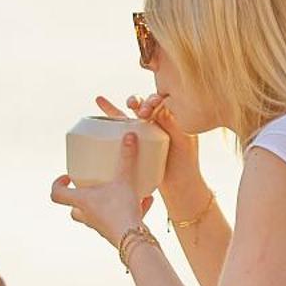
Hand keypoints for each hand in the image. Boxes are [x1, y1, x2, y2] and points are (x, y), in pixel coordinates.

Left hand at [52, 129, 155, 247]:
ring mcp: (100, 226)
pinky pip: (119, 219)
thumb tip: (129, 136)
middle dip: (80, 197)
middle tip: (91, 185)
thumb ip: (126, 158)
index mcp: (81, 202)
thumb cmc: (120, 210)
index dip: (57, 185)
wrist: (133, 240)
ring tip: (120, 190)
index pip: (57, 195)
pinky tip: (146, 200)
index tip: (66, 176)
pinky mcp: (115, 232)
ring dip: (105, 203)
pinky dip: (129, 209)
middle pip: (74, 209)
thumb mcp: (124, 180)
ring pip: (96, 215)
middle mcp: (87, 215)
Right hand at [111, 91, 207, 208]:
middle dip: (138, 102)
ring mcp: (147, 131)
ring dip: (121, 105)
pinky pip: (122, 126)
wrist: (179, 185)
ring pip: (132, 112)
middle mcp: (159, 121)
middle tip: (136, 109)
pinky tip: (99, 103)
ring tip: (102, 101)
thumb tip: (159, 107)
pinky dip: (110, 114)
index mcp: (173, 118)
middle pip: (145, 104)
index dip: (153, 100)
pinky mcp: (136, 142)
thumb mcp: (182, 141)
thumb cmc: (186, 163)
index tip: (151, 106)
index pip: (161, 101)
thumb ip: (173, 124)